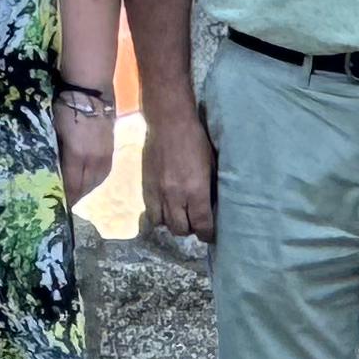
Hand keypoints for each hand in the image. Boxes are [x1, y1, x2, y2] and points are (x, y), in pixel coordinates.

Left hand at [53, 88, 116, 207]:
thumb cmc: (66, 107)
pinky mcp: (111, 149)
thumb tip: (54, 168)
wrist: (91, 91)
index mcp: (78, 156)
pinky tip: (90, 180)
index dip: (66, 196)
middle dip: (76, 196)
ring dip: (87, 189)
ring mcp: (105, 155)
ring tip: (77, 194)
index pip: (72, 184)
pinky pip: (104, 171)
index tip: (58, 205)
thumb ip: (57, 152)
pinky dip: (96, 179)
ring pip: (97, 180)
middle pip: (86, 186)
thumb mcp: (55, 131)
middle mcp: (94, 160)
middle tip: (66, 202)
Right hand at [141, 101, 214, 243]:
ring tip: (178, 216)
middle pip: (181, 229)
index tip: (210, 235)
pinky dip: (158, 215)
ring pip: (163, 224)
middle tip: (195, 224)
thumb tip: (212, 207)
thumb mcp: (212, 166)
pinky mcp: (146, 186)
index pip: (202, 225)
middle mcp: (176, 196)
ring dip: (172, 223)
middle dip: (190, 230)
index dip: (207, 234)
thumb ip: (210, 189)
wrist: (169, 123)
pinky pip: (150, 212)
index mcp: (197, 191)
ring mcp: (158, 192)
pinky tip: (164, 210)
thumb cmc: (196, 142)